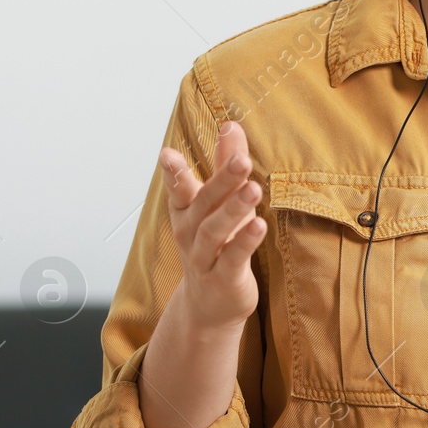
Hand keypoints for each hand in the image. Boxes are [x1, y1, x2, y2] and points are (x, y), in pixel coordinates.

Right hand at [158, 119, 262, 333]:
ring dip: (234, 209)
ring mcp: (204, 257)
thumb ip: (225, 164)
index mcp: (186, 212)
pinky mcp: (223, 278)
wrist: (211, 303)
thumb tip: (230, 125)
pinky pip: (233, 258)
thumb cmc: (219, 243)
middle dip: (221, 180)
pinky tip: (259, 226)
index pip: (178, 189)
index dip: (173, 172)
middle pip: (203, 204)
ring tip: (254, 190)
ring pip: (214, 231)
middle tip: (241, 160)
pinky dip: (245, 242)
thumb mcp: (221, 202)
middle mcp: (190, 233)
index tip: (168, 153)